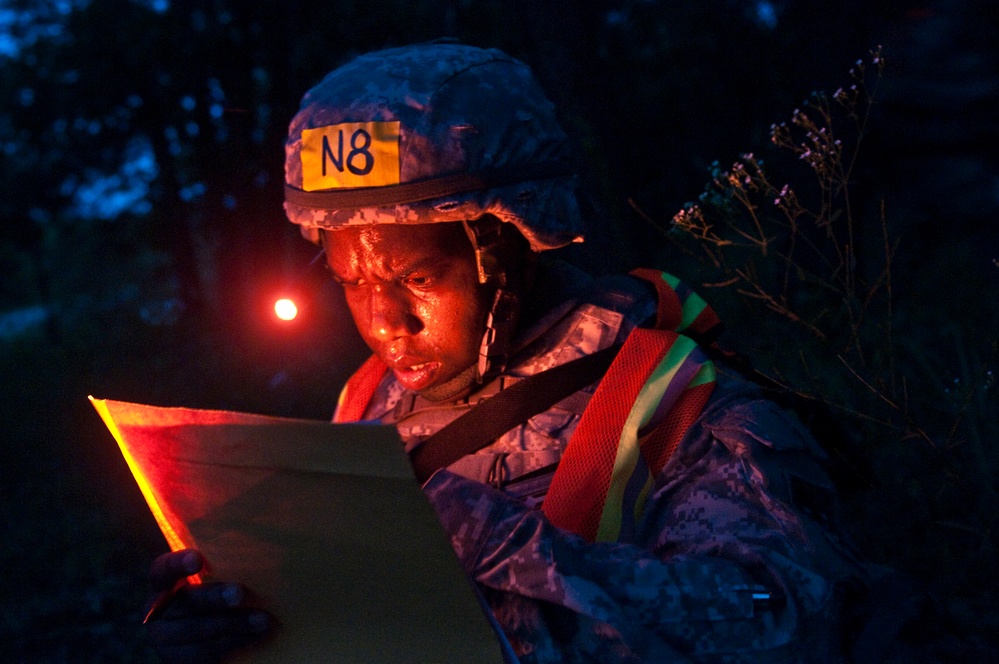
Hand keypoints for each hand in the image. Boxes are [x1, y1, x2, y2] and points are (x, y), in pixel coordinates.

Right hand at [145, 549, 273, 663]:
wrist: (206, 636)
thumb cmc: (215, 595)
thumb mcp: (211, 578)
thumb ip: (219, 567)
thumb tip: (255, 550)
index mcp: (162, 585)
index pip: (162, 570)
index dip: (177, 565)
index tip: (197, 559)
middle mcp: (157, 612)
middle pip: (184, 602)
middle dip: (214, 598)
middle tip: (239, 593)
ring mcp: (165, 640)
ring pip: (195, 631)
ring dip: (232, 625)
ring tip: (262, 619)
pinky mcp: (178, 660)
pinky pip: (204, 654)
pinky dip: (233, 643)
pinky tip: (255, 635)